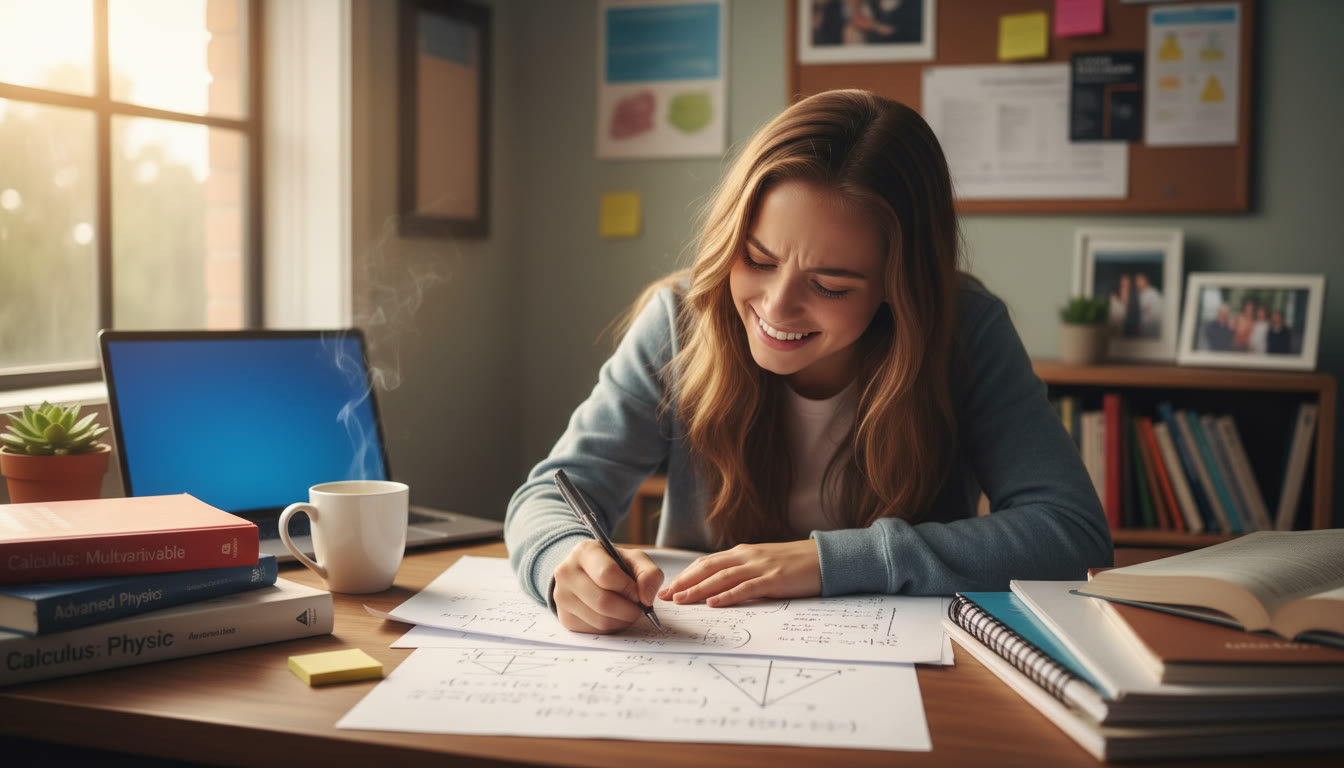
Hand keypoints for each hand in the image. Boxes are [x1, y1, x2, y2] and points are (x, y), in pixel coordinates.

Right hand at [552, 540, 663, 633]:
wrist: (587, 573)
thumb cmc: (614, 565)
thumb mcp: (634, 560)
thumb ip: (649, 573)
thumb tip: (647, 599)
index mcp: (584, 552)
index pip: (607, 574)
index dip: (628, 588)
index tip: (638, 594)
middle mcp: (566, 573)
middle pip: (603, 602)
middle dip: (629, 610)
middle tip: (638, 608)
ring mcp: (562, 597)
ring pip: (600, 620)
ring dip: (622, 621)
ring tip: (627, 611)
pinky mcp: (565, 618)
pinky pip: (595, 631)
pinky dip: (612, 627)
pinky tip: (614, 616)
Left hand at [656, 540, 820, 607]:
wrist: (825, 557)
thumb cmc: (794, 564)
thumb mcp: (763, 564)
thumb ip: (743, 572)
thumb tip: (720, 587)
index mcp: (743, 553)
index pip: (706, 563)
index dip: (685, 575)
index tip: (668, 588)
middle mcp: (747, 556)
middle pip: (708, 568)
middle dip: (684, 582)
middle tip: (664, 596)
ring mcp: (760, 567)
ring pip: (721, 577)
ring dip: (698, 589)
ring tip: (680, 600)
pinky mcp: (774, 579)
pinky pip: (746, 587)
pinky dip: (727, 595)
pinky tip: (713, 603)